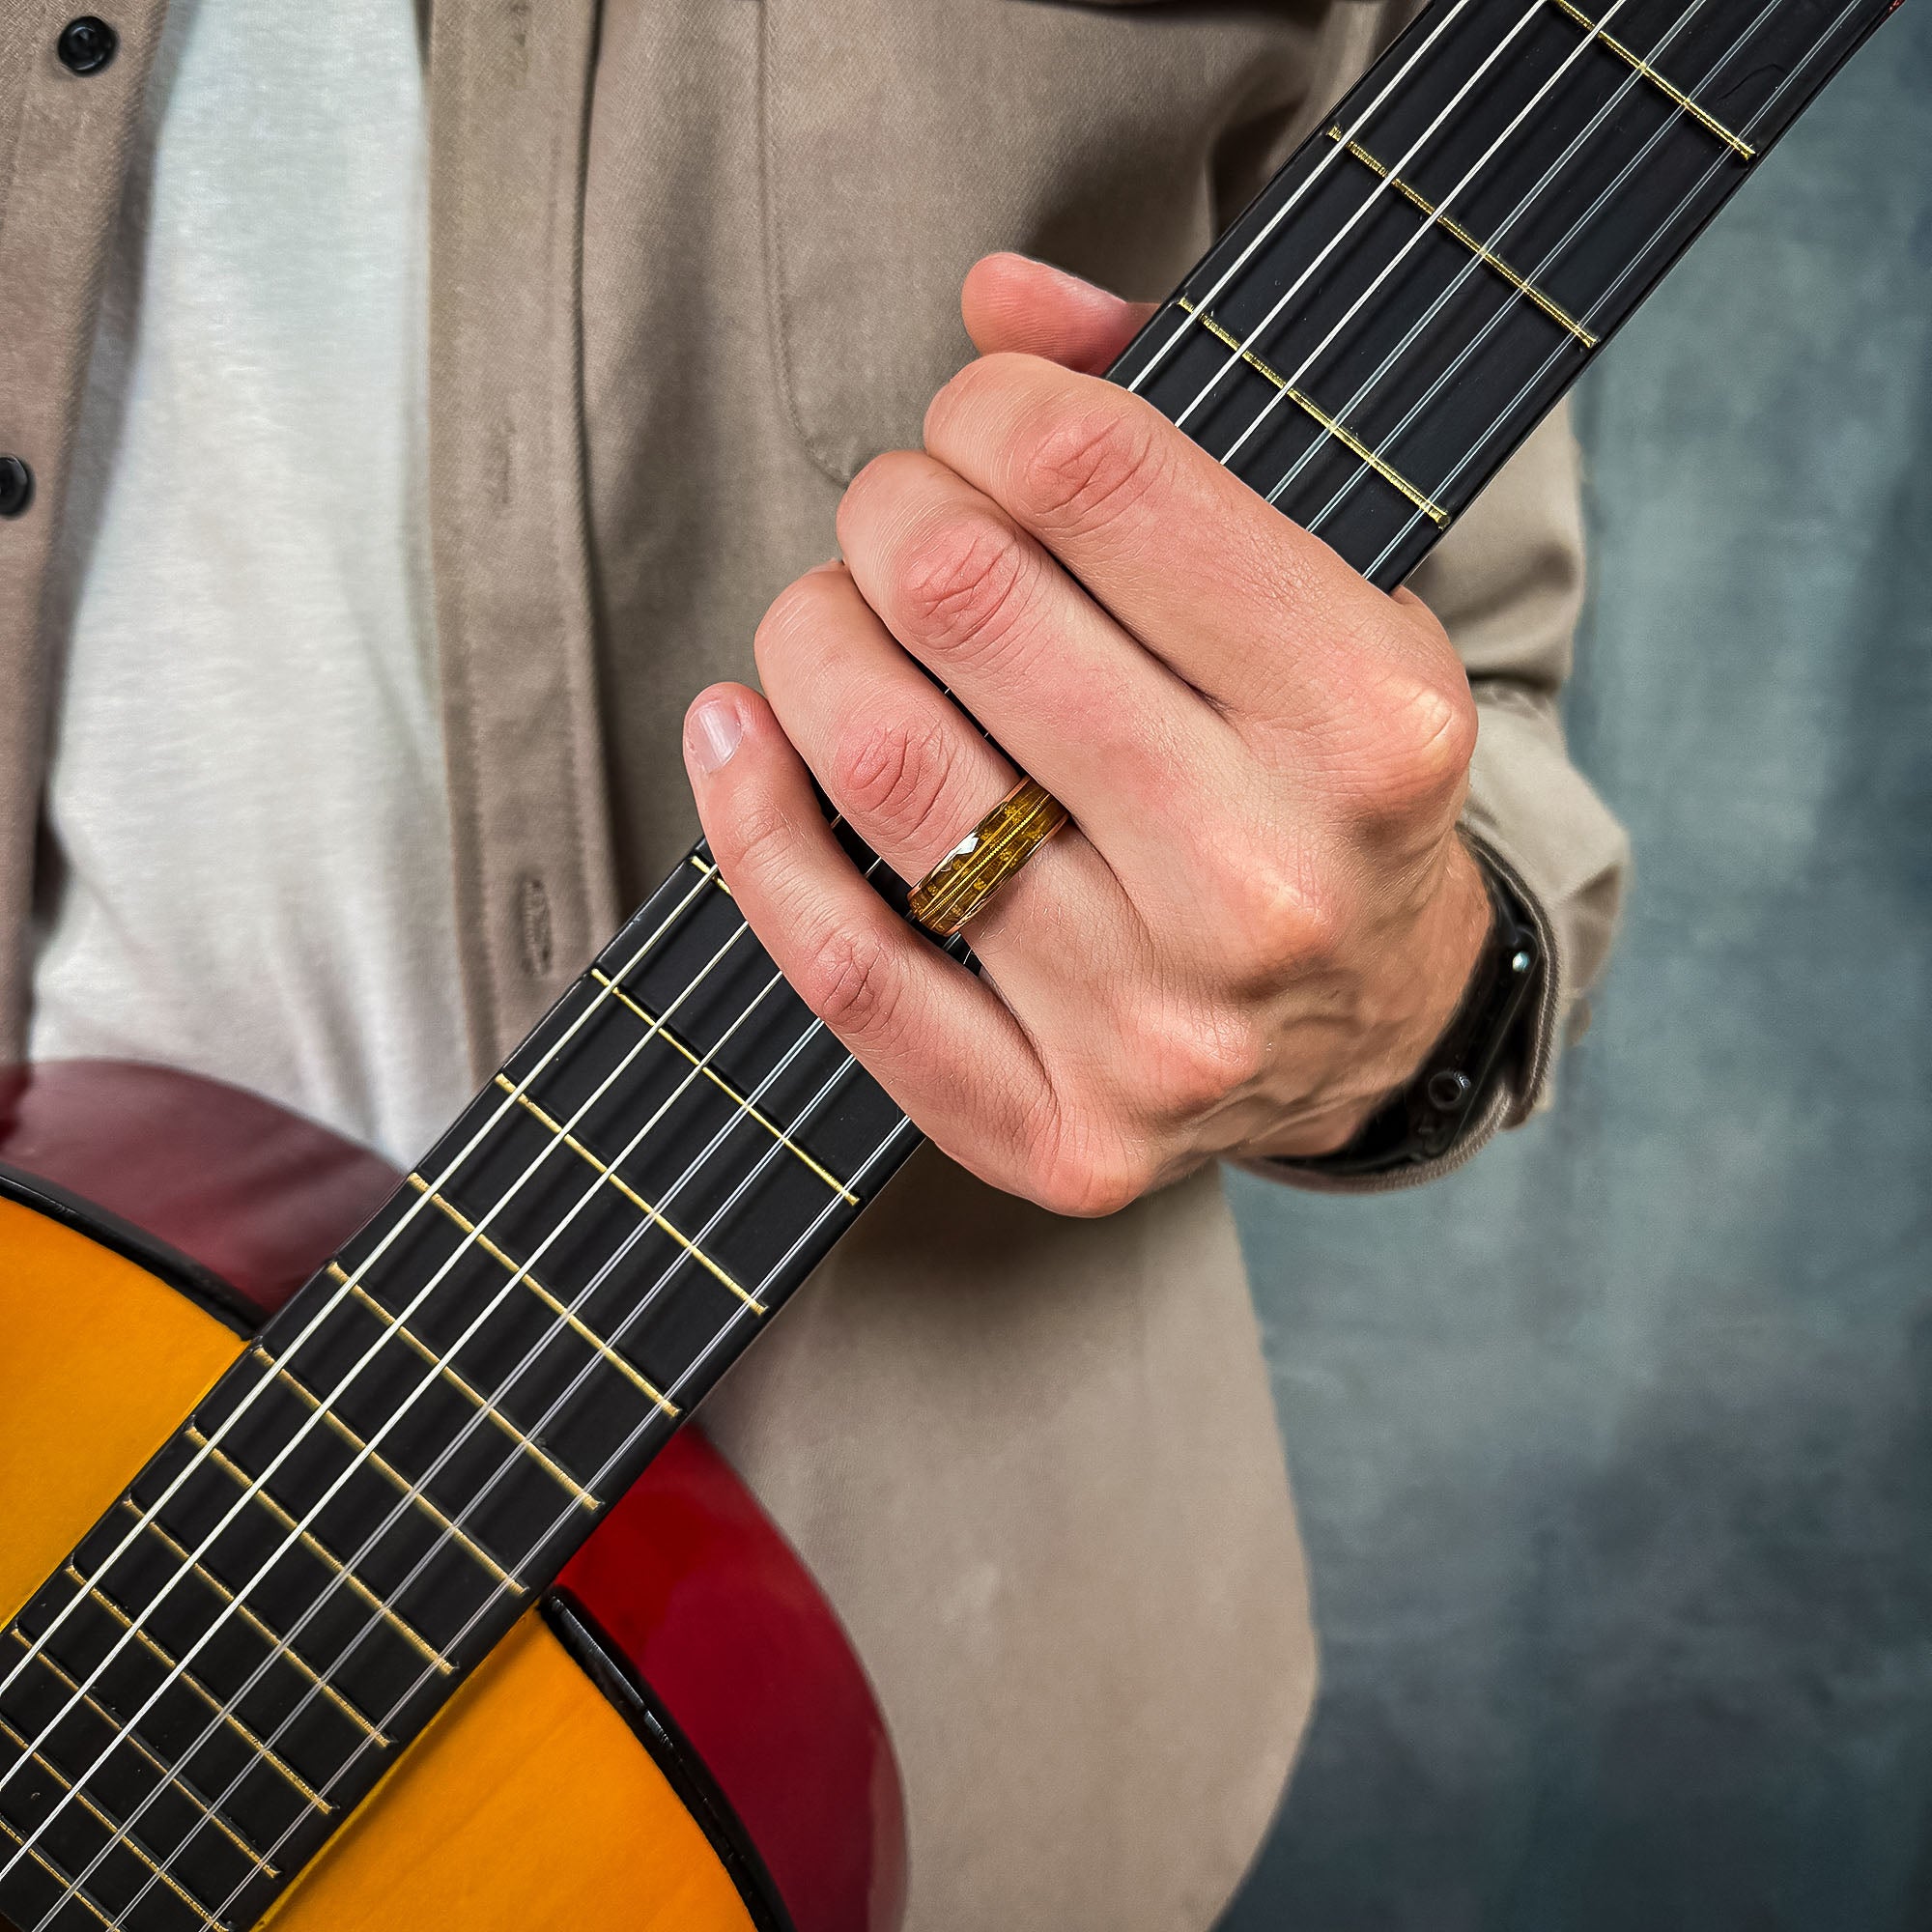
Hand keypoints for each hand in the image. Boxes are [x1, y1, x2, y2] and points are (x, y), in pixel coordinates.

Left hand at [682, 254, 1491, 1214]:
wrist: (1377, 1025)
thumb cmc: (1323, 779)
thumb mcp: (1323, 581)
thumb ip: (1167, 419)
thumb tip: (998, 297)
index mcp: (1367, 719)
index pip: (1093, 472)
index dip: (985, 406)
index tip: (976, 425)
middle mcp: (1267, 880)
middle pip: (958, 598)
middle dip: (888, 513)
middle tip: (902, 526)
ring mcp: (1158, 1028)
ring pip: (876, 762)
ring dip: (808, 642)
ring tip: (839, 626)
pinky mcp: (1062, 1134)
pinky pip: (839, 963)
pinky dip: (747, 821)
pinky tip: (738, 735)